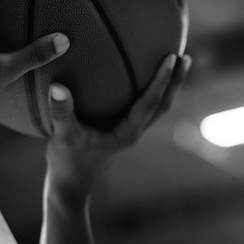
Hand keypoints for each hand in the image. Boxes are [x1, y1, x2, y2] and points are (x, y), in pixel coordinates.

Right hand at [46, 53, 190, 195]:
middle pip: (163, 105)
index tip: (171, 57)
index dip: (162, 80)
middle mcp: (135, 132)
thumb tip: (57, 86)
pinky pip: (144, 109)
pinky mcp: (124, 132)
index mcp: (127, 133)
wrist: (72, 186)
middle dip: (175, 82)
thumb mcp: (63, 137)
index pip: (151, 103)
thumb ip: (61, 113)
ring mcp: (131, 133)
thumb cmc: (68, 163)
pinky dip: (151, 92)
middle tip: (186, 57)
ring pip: (157, 108)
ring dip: (168, 87)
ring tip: (176, 64)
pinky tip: (144, 78)